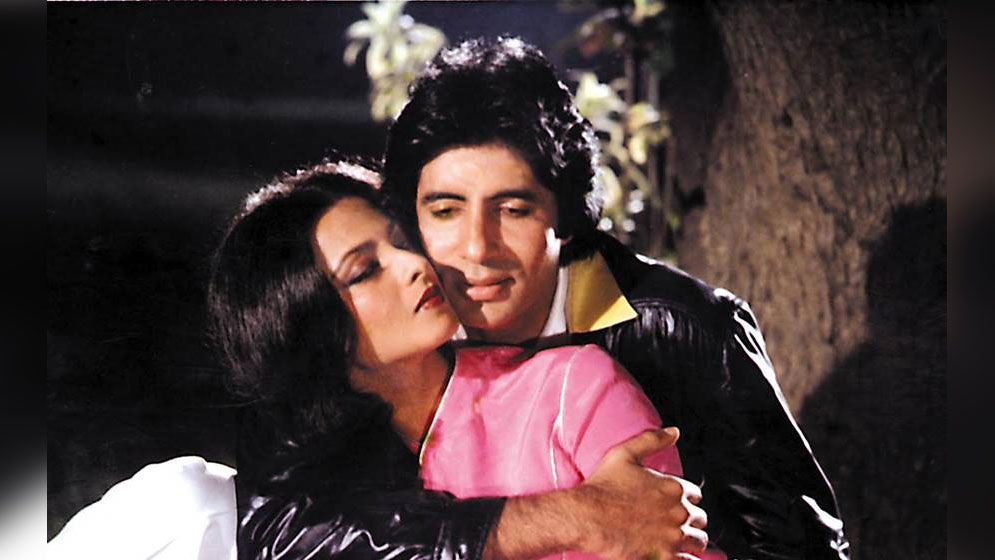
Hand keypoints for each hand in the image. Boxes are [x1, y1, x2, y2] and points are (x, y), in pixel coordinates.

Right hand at [574, 427, 708, 559]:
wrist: (586, 517)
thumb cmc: (602, 487)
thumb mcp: (625, 454)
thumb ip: (652, 440)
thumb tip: (674, 432)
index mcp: (674, 487)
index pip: (696, 495)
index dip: (685, 498)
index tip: (673, 503)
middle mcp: (679, 512)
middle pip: (700, 519)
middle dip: (689, 520)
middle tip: (672, 523)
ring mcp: (673, 537)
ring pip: (699, 541)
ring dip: (691, 540)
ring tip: (677, 541)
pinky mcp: (664, 557)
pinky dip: (687, 559)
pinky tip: (677, 556)